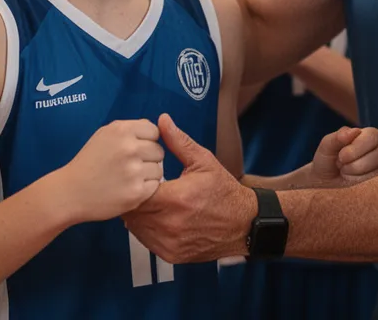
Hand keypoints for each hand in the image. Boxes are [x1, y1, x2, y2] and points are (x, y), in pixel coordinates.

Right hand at [58, 119, 163, 221]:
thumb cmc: (89, 162)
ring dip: (147, 175)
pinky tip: (128, 188)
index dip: (147, 141)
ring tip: (128, 178)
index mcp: (122, 130)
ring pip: (158, 170)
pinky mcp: (136, 192)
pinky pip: (154, 186)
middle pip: (158, 151)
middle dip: (148, 158)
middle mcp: (129, 148)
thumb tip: (157, 130)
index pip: (154, 131)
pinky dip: (144, 189)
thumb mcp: (105, 135)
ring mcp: (133, 171)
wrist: (70, 192)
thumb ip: (130, 129)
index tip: (135, 149)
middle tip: (130, 166)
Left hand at [123, 114, 254, 263]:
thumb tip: (162, 121)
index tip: (137, 176)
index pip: (137, 191)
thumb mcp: (203, 161)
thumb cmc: (224, 192)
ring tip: (146, 201)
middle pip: (133, 211)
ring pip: (136, 228)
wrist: (244, 224)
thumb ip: (178, 142)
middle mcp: (170, 224)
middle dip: (134, 198)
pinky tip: (155, 217)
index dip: (133, 182)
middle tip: (138, 187)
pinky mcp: (171, 255)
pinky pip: (146, 241)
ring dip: (137, 214)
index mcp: (176, 199)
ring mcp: (170, 243)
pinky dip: (145, 229)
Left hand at [310, 126, 377, 186]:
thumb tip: (355, 131)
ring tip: (346, 173)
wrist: (325, 183)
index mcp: (368, 135)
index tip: (341, 156)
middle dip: (358, 163)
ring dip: (359, 174)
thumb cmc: (328, 160)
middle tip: (342, 166)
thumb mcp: (327, 146)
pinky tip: (352, 182)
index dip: (357, 147)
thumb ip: (338, 137)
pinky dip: (362, 183)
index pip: (373, 135)